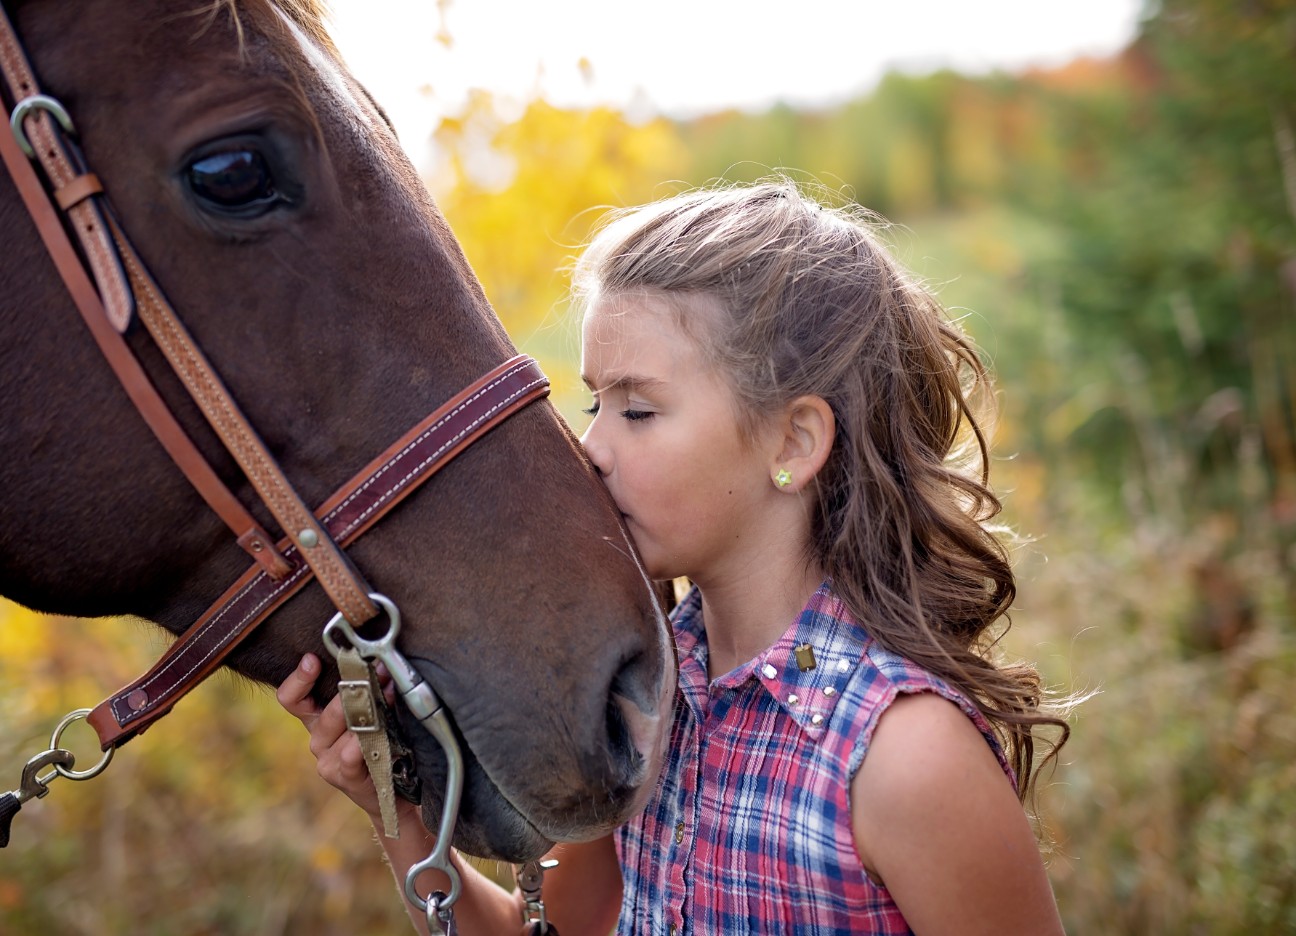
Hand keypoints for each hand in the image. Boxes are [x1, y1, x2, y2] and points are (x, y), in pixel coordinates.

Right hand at [277, 652, 390, 819]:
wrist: (390, 792)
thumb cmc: (378, 745)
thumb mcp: (366, 716)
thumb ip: (364, 692)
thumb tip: (378, 662)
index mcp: (317, 719)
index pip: (291, 698)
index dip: (298, 679)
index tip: (312, 659)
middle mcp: (317, 739)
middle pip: (326, 710)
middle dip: (355, 687)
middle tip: (378, 670)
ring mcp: (327, 760)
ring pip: (341, 728)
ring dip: (367, 710)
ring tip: (388, 693)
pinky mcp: (343, 777)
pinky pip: (350, 754)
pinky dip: (364, 741)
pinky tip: (377, 732)